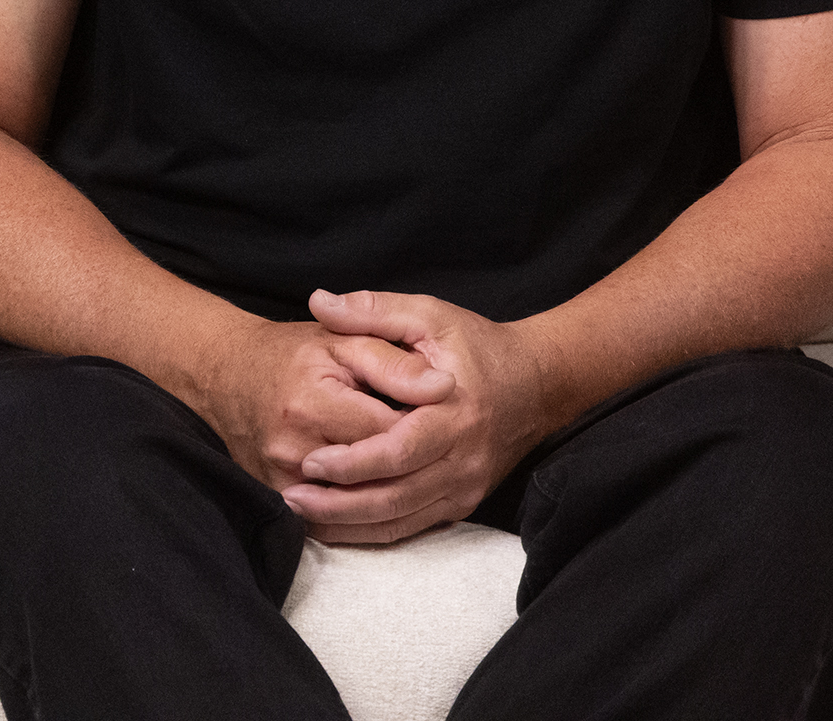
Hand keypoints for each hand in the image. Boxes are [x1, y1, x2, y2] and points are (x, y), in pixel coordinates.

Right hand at [180, 307, 452, 499]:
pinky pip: (335, 524)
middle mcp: (292, 446)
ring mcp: (282, 479)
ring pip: (363, 505)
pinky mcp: (277, 497)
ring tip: (419, 473)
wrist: (227, 374)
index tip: (444, 420)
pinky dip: (367, 518)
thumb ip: (394, 363)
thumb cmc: (292, 355)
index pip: (393, 434)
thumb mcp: (346, 341)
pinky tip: (388, 498)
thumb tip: (445, 386)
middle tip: (438, 452)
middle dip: (418, 466)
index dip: (428, 429)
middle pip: (381, 475)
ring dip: (398, 494)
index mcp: (312, 401)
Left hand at [279, 289, 562, 545]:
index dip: (353, 462)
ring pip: (403, 518)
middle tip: (293, 497)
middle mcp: (463, 458)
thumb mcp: (429, 315)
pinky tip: (337, 526)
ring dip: (352, 523)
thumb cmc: (477, 347)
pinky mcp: (463, 501)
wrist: (539, 385)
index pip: (399, 450)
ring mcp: (466, 485)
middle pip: (397, 494)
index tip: (309, 462)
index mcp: (453, 413)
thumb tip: (319, 301)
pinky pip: (415, 525)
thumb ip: (373, 310)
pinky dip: (374, 531)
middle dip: (341, 502)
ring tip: (303, 515)